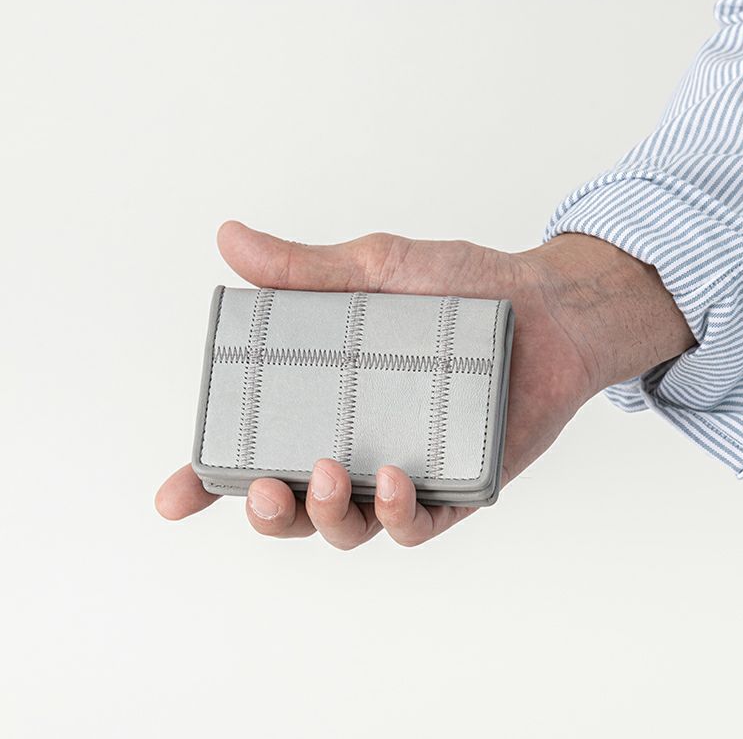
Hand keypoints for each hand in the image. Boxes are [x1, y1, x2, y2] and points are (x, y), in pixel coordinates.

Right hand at [156, 222, 693, 546]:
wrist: (545, 307)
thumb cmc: (461, 287)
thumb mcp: (375, 269)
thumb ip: (305, 269)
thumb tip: (229, 240)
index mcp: (328, 402)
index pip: (255, 449)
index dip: (208, 481)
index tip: (173, 497)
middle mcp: (358, 441)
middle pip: (295, 505)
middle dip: (268, 513)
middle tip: (263, 487)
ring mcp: (404, 469)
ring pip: (350, 526)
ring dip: (326, 517)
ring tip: (329, 476)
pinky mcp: (456, 488)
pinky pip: (417, 525)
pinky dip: (397, 515)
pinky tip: (391, 481)